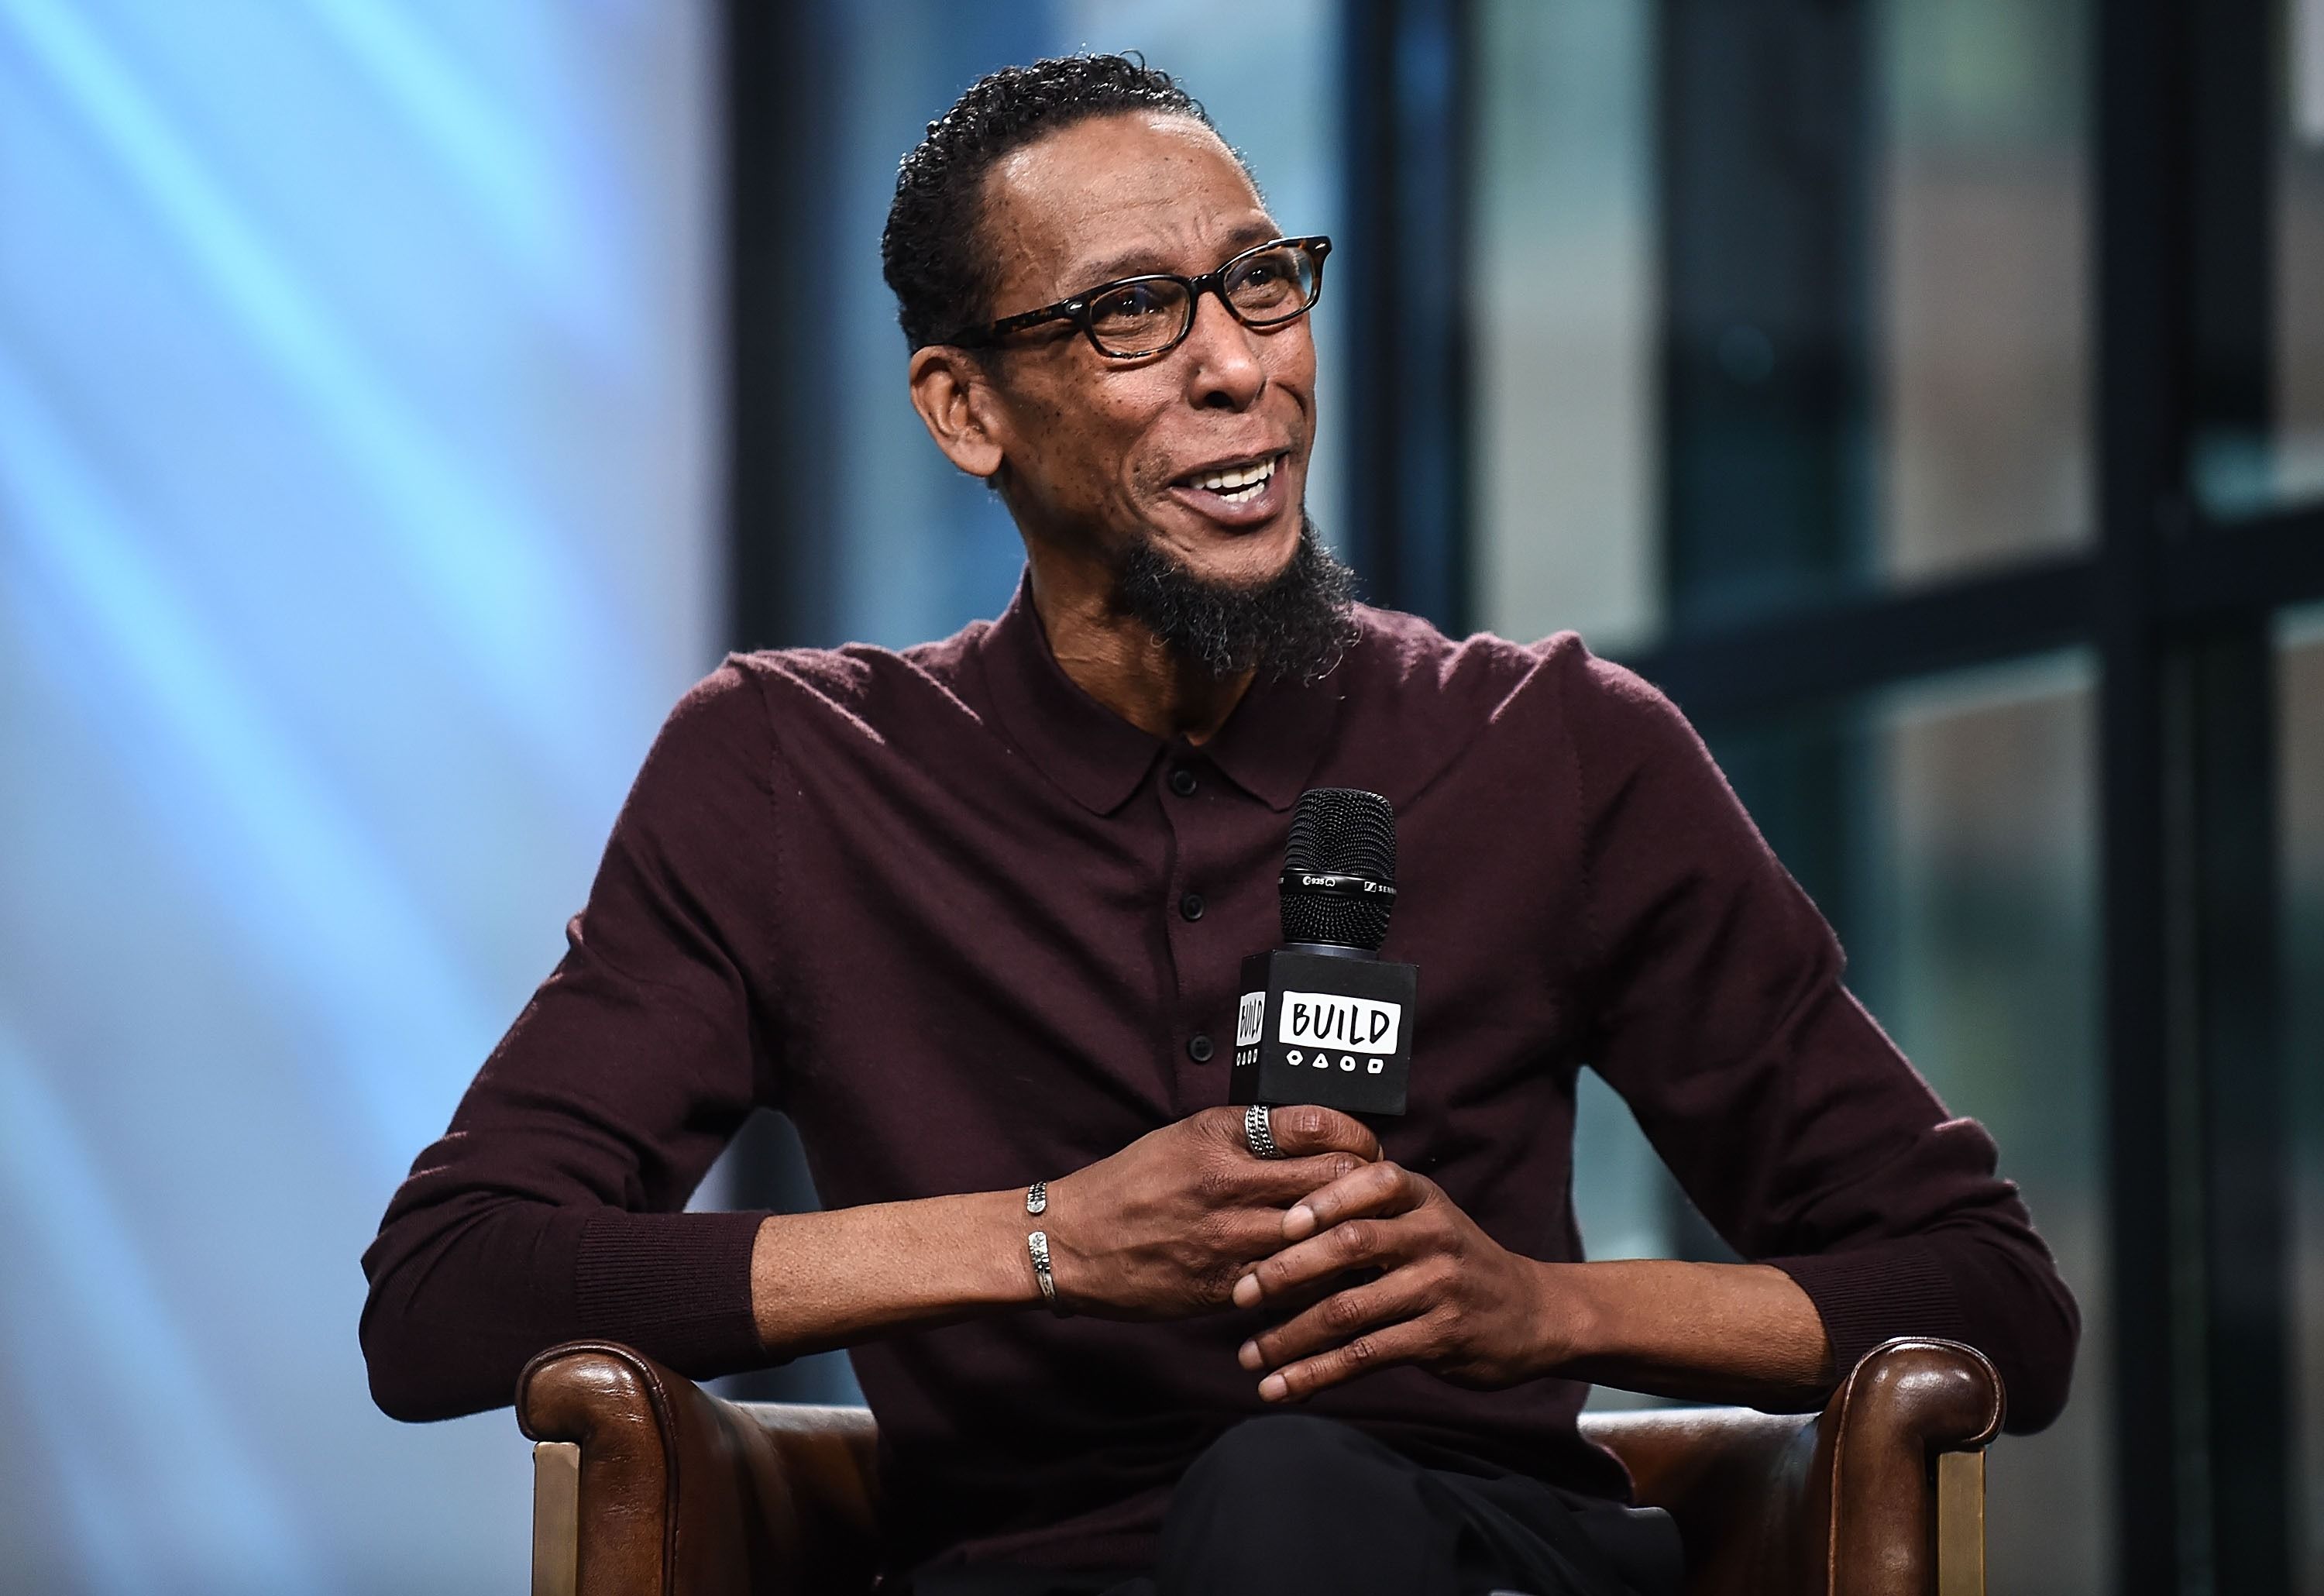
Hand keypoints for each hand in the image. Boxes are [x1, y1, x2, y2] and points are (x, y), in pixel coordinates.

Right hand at [1042, 1105, 1380, 1318]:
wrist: (1070, 1242)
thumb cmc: (1131, 1184)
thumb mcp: (1185, 1137)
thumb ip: (1247, 1135)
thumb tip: (1316, 1137)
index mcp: (1219, 1135)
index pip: (1318, 1126)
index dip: (1358, 1137)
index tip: (1366, 1148)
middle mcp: (1227, 1183)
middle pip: (1334, 1180)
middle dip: (1368, 1188)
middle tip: (1378, 1196)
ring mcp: (1227, 1238)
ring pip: (1324, 1237)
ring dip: (1352, 1238)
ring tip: (1366, 1237)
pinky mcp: (1224, 1286)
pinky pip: (1295, 1283)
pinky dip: (1320, 1278)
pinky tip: (1330, 1274)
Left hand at [1230, 1159, 1561, 1399]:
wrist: (1532, 1313)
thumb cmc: (1454, 1260)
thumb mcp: (1423, 1217)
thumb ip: (1365, 1212)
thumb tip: (1273, 1221)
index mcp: (1419, 1197)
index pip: (1367, 1182)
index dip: (1320, 1200)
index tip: (1275, 1223)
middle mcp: (1431, 1235)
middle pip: (1349, 1245)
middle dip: (1285, 1270)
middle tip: (1239, 1293)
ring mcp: (1438, 1287)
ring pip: (1350, 1309)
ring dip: (1290, 1337)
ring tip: (1249, 1355)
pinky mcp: (1439, 1337)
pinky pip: (1366, 1355)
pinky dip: (1317, 1374)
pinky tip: (1283, 1387)